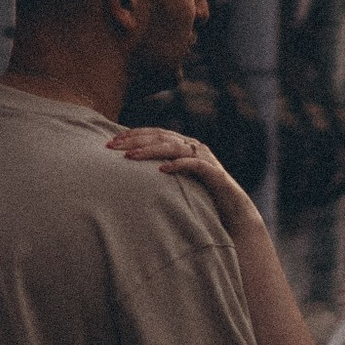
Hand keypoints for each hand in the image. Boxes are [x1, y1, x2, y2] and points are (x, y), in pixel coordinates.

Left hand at [107, 126, 253, 219]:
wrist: (233, 211)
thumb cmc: (201, 196)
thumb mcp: (176, 181)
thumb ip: (159, 172)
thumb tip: (129, 173)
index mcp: (183, 144)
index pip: (154, 133)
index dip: (133, 134)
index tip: (111, 141)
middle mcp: (193, 146)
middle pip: (160, 136)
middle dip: (135, 140)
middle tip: (112, 147)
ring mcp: (204, 158)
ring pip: (174, 147)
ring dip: (150, 151)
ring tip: (130, 157)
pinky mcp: (214, 173)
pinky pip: (194, 165)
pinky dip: (178, 165)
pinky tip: (162, 169)